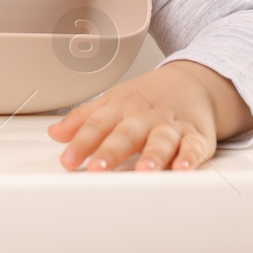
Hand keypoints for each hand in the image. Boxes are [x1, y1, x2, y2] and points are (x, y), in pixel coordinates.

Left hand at [47, 61, 251, 171]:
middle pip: (127, 134)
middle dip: (112, 151)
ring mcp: (171, 126)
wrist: (194, 81)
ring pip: (161, 141)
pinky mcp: (197, 135)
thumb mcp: (113, 101)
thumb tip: (55, 133)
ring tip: (144, 170)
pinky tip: (182, 168)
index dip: (81, 143)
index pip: (97, 125)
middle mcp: (145, 117)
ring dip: (153, 156)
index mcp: (121, 108)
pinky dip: (190, 158)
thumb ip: (83, 119)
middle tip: (98, 168)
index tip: (68, 161)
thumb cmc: (148, 97)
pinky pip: (195, 147)